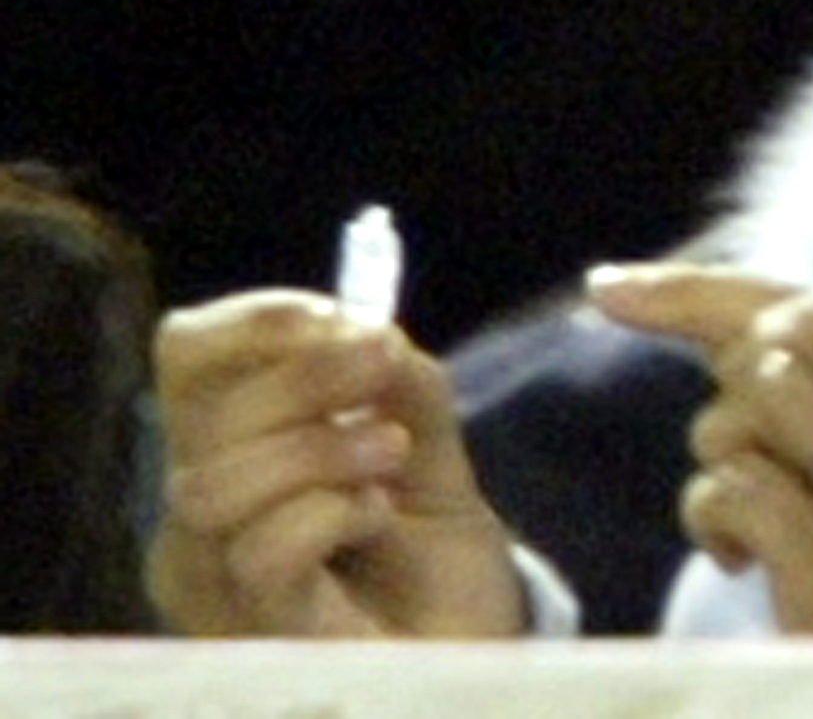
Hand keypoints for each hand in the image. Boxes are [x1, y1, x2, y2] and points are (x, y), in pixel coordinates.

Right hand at [146, 290, 522, 635]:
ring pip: (212, 487)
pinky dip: (329, 512)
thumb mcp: (429, 450)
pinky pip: (258, 554)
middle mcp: (197, 517)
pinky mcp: (251, 634)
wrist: (468, 651)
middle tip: (390, 365)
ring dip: (318, 448)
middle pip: (200, 416)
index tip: (341, 318)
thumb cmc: (430, 558)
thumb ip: (404, 387)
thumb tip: (373, 334)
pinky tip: (378, 515)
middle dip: (308, 374)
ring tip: (391, 454)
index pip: (186, 357)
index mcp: (227, 450)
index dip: (256, 322)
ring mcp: (211, 583)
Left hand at [588, 264, 812, 632]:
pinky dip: (711, 513)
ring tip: (749, 500)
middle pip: (792, 343)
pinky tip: (738, 552)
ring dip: (721, 448)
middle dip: (736, 383)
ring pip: (760, 407)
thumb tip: (605, 285)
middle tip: (749, 442)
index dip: (724, 299)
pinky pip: (738, 488)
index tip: (637, 309)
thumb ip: (762, 354)